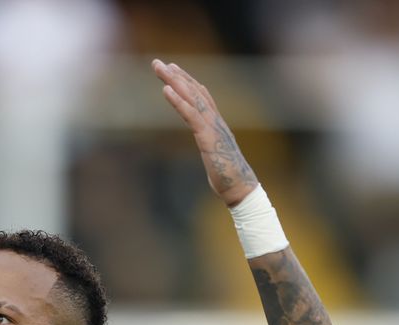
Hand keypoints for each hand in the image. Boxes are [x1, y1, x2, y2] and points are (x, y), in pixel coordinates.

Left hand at [153, 59, 256, 206]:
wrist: (240, 188)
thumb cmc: (228, 176)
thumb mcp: (215, 156)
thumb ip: (210, 145)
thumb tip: (208, 145)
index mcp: (216, 124)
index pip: (200, 96)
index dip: (187, 81)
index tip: (173, 69)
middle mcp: (215, 120)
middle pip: (194, 91)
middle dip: (175, 76)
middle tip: (158, 62)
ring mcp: (212, 127)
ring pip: (192, 98)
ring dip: (174, 81)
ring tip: (160, 68)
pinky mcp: (207, 137)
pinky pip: (191, 115)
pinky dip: (178, 101)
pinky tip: (166, 90)